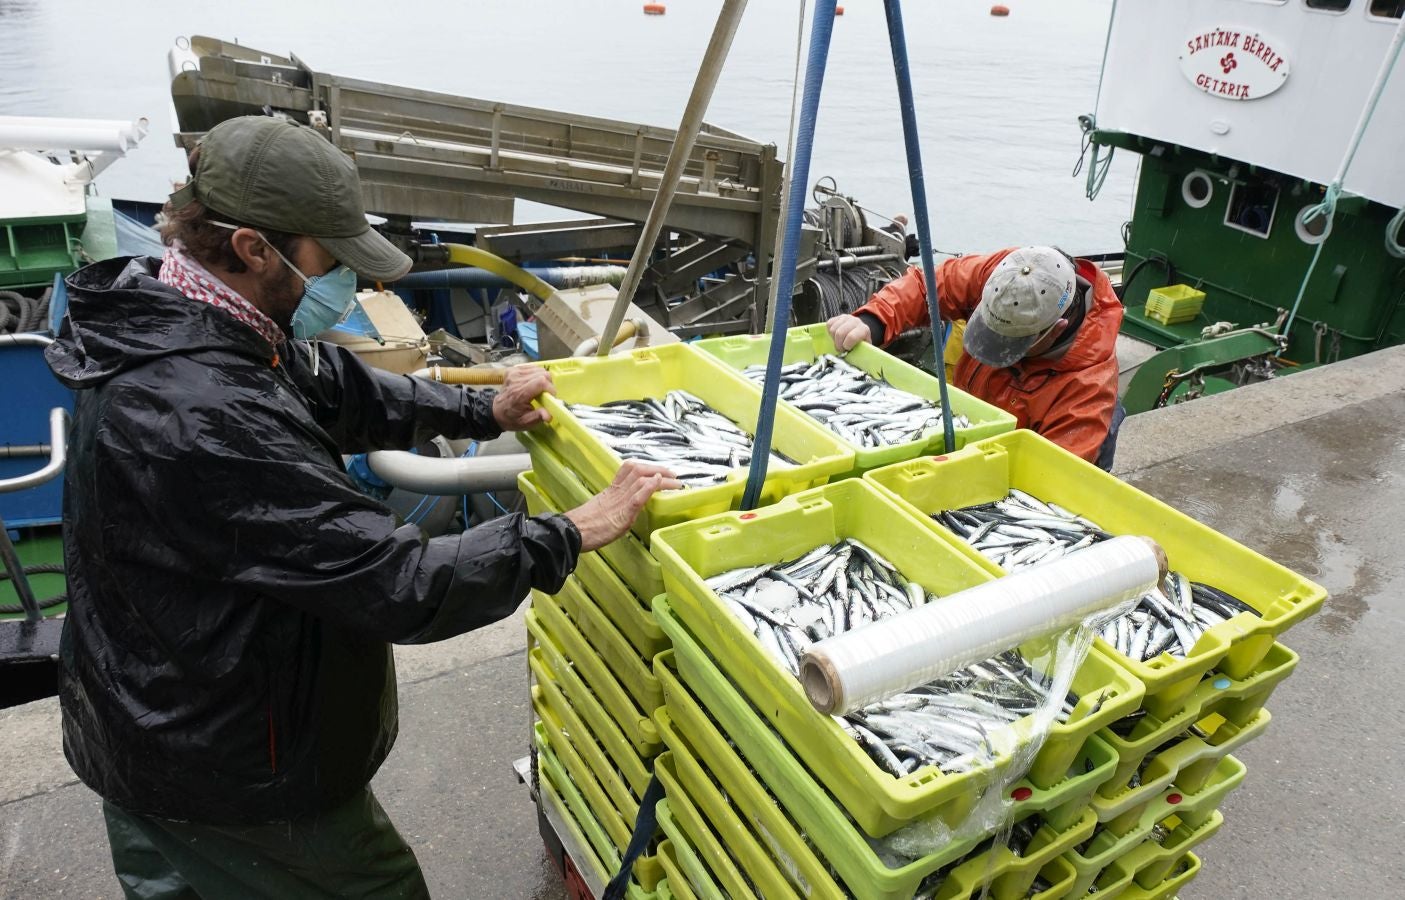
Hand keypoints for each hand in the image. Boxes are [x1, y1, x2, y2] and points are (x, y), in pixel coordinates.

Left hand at [492, 366, 554, 431]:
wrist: (496, 411)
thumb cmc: (512, 418)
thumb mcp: (525, 422)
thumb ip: (538, 417)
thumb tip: (548, 415)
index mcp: (520, 393)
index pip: (541, 382)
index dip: (550, 388)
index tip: (551, 397)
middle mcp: (516, 380)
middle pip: (542, 374)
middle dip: (548, 384)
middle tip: (546, 394)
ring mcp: (514, 373)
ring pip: (539, 369)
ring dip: (543, 379)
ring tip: (540, 389)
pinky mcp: (514, 370)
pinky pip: (532, 367)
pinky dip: (536, 374)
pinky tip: (533, 383)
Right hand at [564, 460, 682, 551]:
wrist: (570, 534)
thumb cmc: (582, 527)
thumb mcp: (600, 512)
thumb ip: (614, 506)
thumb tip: (625, 507)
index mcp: (610, 491)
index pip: (628, 470)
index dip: (646, 466)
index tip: (659, 470)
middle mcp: (615, 492)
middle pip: (638, 470)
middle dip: (658, 469)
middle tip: (673, 475)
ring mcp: (618, 502)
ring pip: (640, 480)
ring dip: (661, 478)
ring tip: (675, 482)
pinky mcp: (620, 515)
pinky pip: (636, 498)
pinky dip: (649, 488)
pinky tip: (658, 483)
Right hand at [827, 314, 871, 352]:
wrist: (860, 333)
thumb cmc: (861, 344)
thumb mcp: (863, 350)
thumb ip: (859, 354)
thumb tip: (853, 359)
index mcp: (863, 330)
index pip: (851, 337)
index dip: (846, 345)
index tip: (847, 349)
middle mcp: (855, 321)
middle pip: (840, 333)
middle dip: (838, 344)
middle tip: (841, 349)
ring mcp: (846, 318)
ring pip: (833, 329)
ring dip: (834, 339)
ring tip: (839, 342)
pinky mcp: (838, 317)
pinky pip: (829, 324)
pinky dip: (830, 333)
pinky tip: (836, 336)